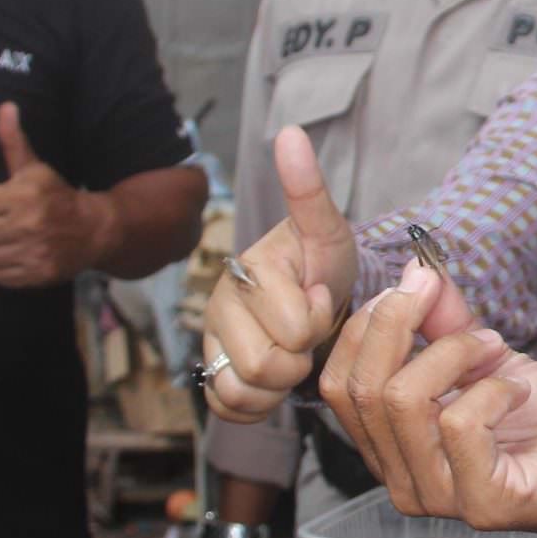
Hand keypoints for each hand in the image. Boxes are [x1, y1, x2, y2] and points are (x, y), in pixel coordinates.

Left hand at [0, 103, 110, 287]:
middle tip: (0, 225)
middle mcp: (26, 223)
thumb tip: (5, 107)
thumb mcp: (34, 167)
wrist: (96, 229)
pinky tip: (19, 256)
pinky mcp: (36, 274)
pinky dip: (4, 269)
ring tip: (7, 242)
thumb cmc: (57, 195)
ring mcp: (31, 251)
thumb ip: (13, 140)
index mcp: (22, 194)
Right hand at [200, 128, 365, 421]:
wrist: (318, 295)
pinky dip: (257, 403)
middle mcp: (218, 303)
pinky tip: (274, 379)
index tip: (321, 298)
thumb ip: (307, 188)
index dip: (318, 319)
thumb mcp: (326, 228)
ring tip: (292, 353)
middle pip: (265, 364)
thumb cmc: (322, 262)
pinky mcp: (211, 373)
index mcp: (246, 268)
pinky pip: (226, 406)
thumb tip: (289, 131)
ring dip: (279, 382)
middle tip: (309, 333)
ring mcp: (210, 340)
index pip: (292, 325)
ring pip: (241, 389)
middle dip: (300, 355)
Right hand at [319, 260, 536, 537]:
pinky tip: (517, 391)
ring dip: (455, 352)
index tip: (413, 283)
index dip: (367, 324)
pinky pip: (461, 424)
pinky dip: (494, 388)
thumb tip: (416, 270)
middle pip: (363, 389)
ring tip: (493, 348)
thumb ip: (443, 322)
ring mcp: (440, 498)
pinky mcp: (483, 504)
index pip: (339, 384)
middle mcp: (402, 479)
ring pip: (405, 401)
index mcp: (390, 446)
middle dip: (400, 322)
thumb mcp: (485, 357)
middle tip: (441, 295)